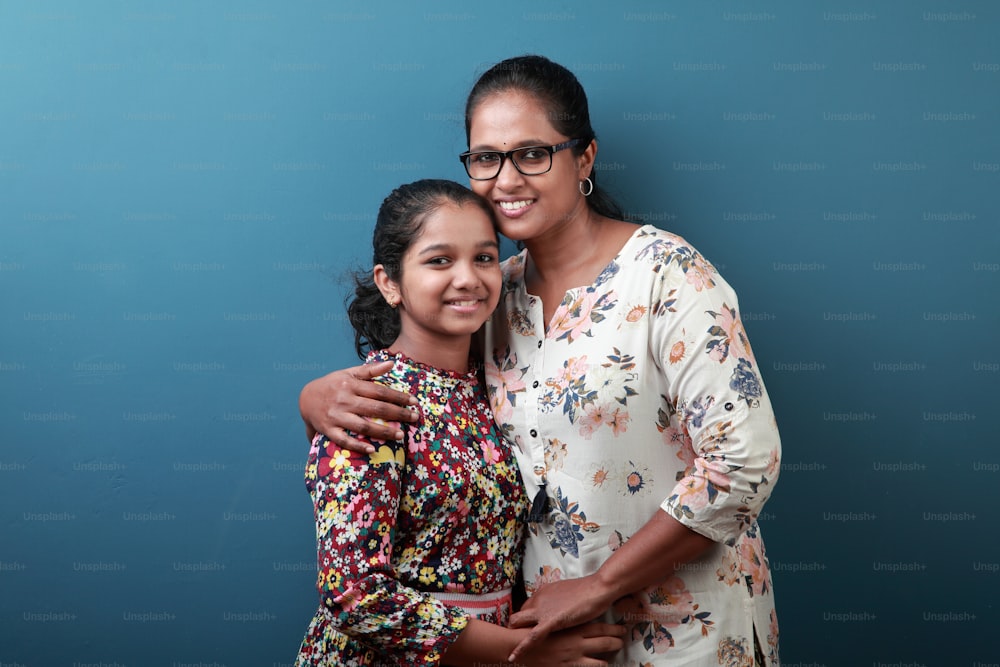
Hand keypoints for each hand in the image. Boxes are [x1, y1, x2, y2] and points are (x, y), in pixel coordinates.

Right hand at [298, 360, 417, 452]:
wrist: (306, 398)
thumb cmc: (332, 385)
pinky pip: (344, 440)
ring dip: (383, 432)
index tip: (414, 402)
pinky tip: (372, 450)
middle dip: (398, 414)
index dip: (398, 397)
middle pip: (376, 409)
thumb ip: (370, 370)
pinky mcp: (328, 430)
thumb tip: (391, 363)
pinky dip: (358, 445)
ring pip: (363, 426)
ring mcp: (336, 416)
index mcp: (351, 384)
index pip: (380, 391)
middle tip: (415, 418)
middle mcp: (344, 400)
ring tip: (400, 435)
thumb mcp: (349, 373)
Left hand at [508, 575, 613, 661]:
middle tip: (516, 638)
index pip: (527, 607)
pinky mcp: (551, 621)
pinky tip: (513, 657)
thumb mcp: (568, 595)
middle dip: (514, 627)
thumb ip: (558, 602)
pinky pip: (531, 636)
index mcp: (543, 592)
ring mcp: (543, 609)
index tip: (524, 628)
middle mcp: (539, 599)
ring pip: (517, 622)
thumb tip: (557, 609)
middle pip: (518, 614)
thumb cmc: (588, 592)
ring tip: (511, 648)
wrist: (598, 589)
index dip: (524, 619)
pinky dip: (521, 647)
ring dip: (513, 634)